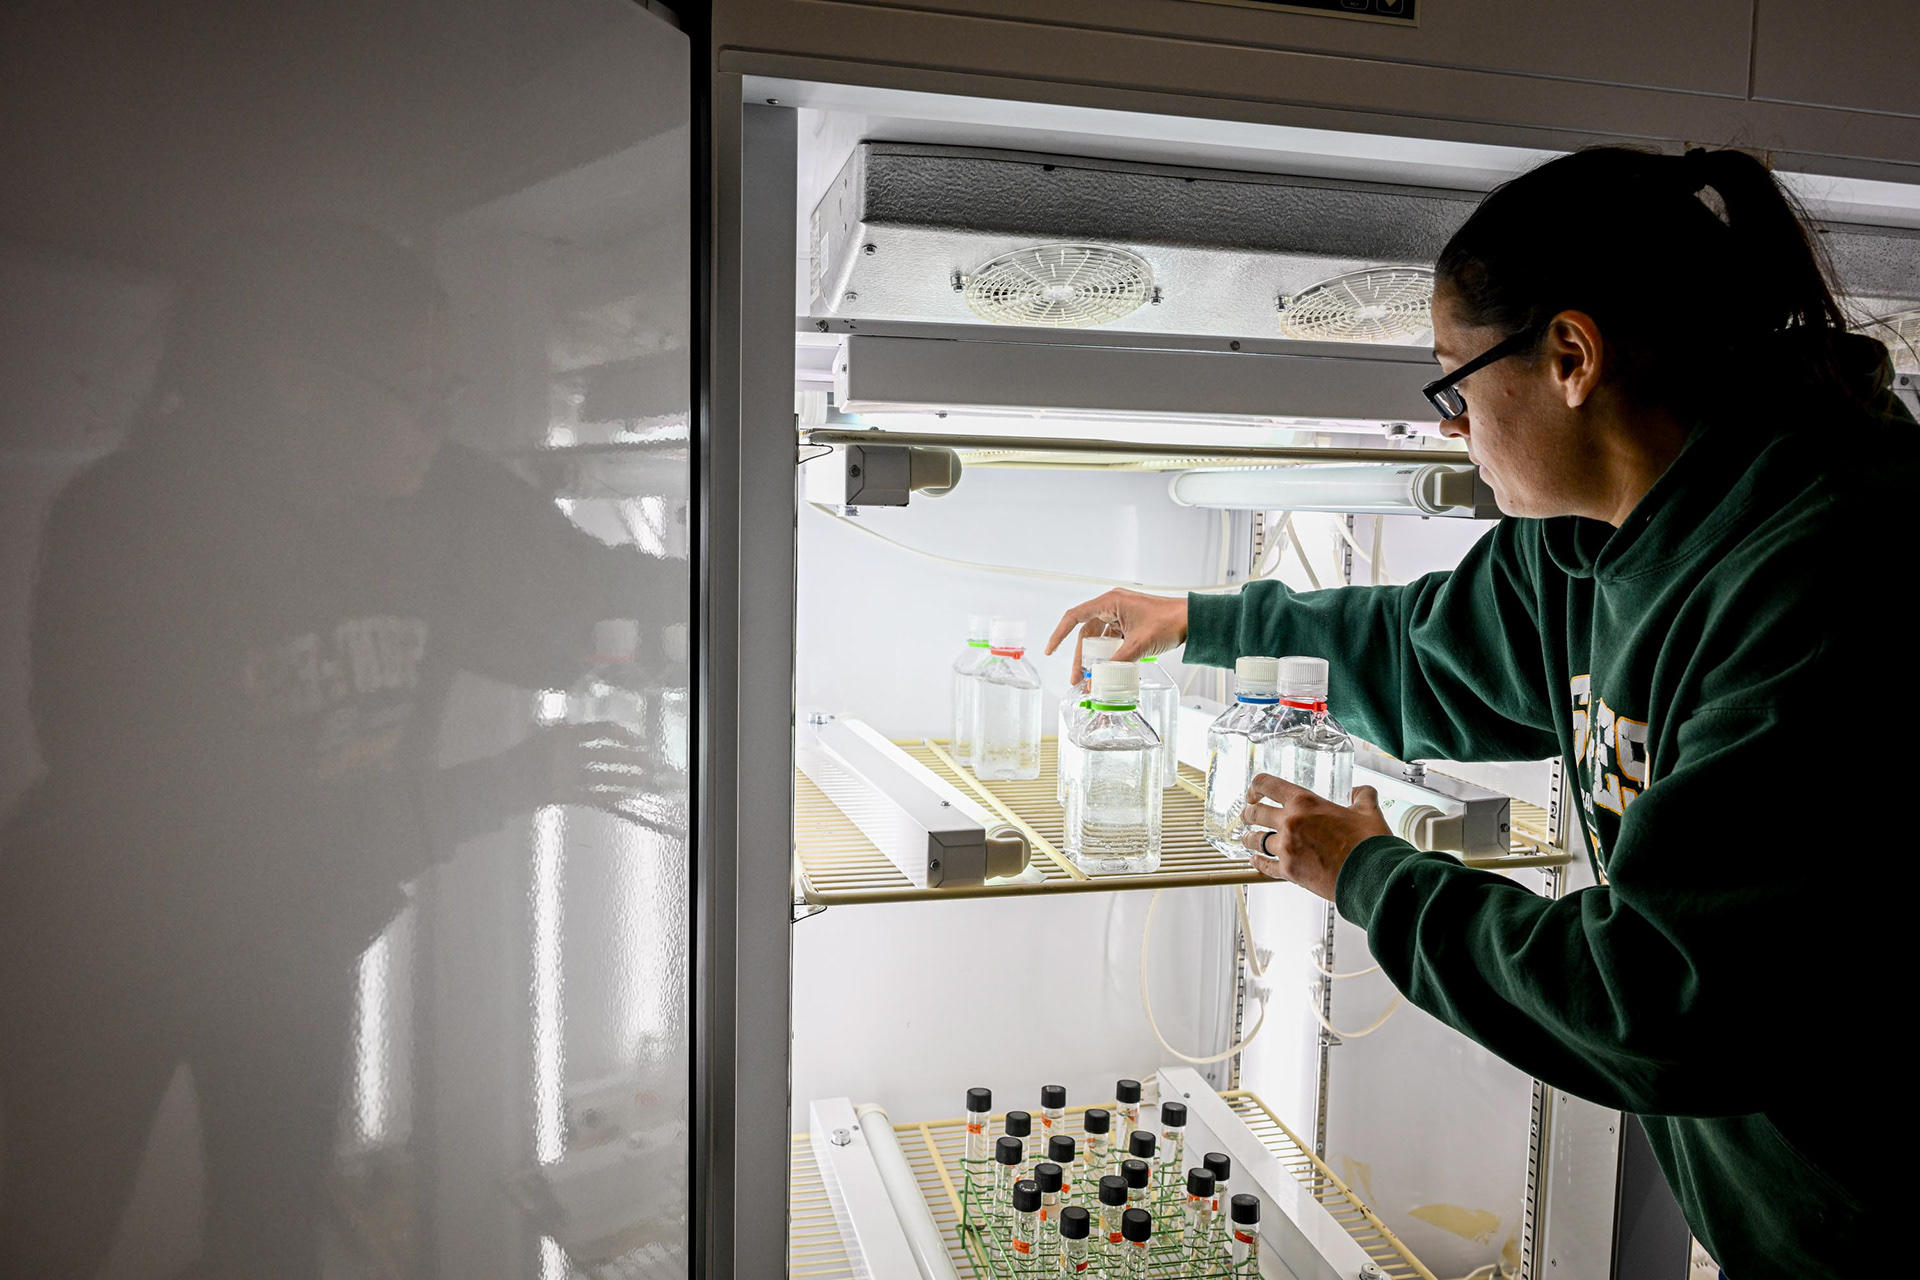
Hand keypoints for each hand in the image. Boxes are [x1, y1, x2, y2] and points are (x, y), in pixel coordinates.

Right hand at [502, 721, 651, 814]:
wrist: (499, 782)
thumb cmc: (522, 757)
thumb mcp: (543, 735)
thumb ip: (567, 731)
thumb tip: (595, 730)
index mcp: (563, 735)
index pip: (600, 730)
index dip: (623, 734)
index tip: (636, 740)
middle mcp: (566, 754)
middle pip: (608, 755)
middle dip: (631, 759)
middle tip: (647, 763)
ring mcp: (565, 776)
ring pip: (604, 777)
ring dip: (627, 779)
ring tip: (643, 780)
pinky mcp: (563, 796)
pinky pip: (593, 796)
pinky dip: (611, 795)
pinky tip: (625, 795)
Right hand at [1044, 589, 1189, 677]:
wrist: (1192, 621)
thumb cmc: (1169, 622)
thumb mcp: (1137, 646)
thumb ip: (1114, 665)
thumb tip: (1096, 682)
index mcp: (1110, 602)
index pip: (1075, 617)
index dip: (1059, 634)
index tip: (1050, 650)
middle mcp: (1113, 606)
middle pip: (1087, 633)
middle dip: (1080, 657)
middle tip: (1077, 678)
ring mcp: (1122, 615)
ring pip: (1099, 638)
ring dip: (1094, 658)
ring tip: (1089, 678)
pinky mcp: (1130, 624)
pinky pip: (1112, 640)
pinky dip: (1108, 654)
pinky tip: (1106, 669)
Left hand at [1240, 776, 1389, 901]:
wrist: (1372, 876)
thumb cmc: (1370, 844)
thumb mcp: (1369, 811)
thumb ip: (1362, 796)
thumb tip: (1360, 791)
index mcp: (1305, 803)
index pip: (1267, 784)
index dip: (1255, 786)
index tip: (1253, 793)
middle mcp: (1290, 823)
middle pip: (1255, 814)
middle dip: (1248, 814)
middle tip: (1247, 816)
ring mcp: (1287, 848)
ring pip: (1255, 840)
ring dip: (1249, 839)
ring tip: (1248, 839)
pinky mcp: (1289, 871)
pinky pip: (1264, 866)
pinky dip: (1257, 863)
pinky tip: (1256, 861)